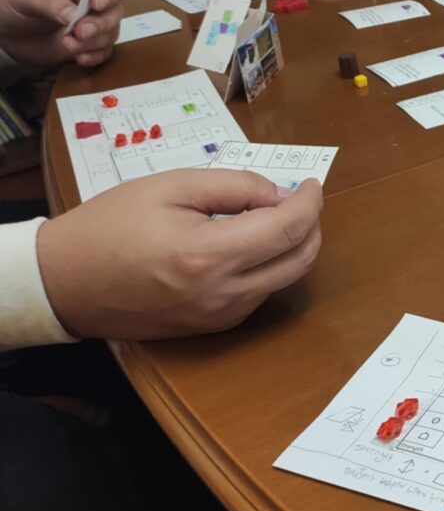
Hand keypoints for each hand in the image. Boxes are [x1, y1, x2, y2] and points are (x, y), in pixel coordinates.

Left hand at [0, 0, 124, 68]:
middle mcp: (93, 5)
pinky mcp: (89, 47)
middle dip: (100, 25)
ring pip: (110, 35)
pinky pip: (103, 53)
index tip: (96, 4)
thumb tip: (74, 16)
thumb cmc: (16, 5)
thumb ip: (51, 4)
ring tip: (68, 45)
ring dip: (93, 43)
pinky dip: (94, 57)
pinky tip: (79, 58)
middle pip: (114, 12)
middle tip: (80, 32)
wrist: (6, 32)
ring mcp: (93, 27)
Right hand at [36, 169, 323, 340]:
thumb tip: (280, 195)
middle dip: (312, 226)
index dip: (310, 203)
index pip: (288, 229)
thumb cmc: (110, 226)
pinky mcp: (215, 327)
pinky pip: (260, 294)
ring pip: (284, 280)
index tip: (312, 184)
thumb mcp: (171, 186)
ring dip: (292, 247)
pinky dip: (269, 266)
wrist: (65, 283)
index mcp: (210, 255)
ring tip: (274, 216)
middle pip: (299, 261)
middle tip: (301, 199)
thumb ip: (234, 186)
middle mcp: (224, 294)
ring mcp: (221, 316)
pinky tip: (251, 244)